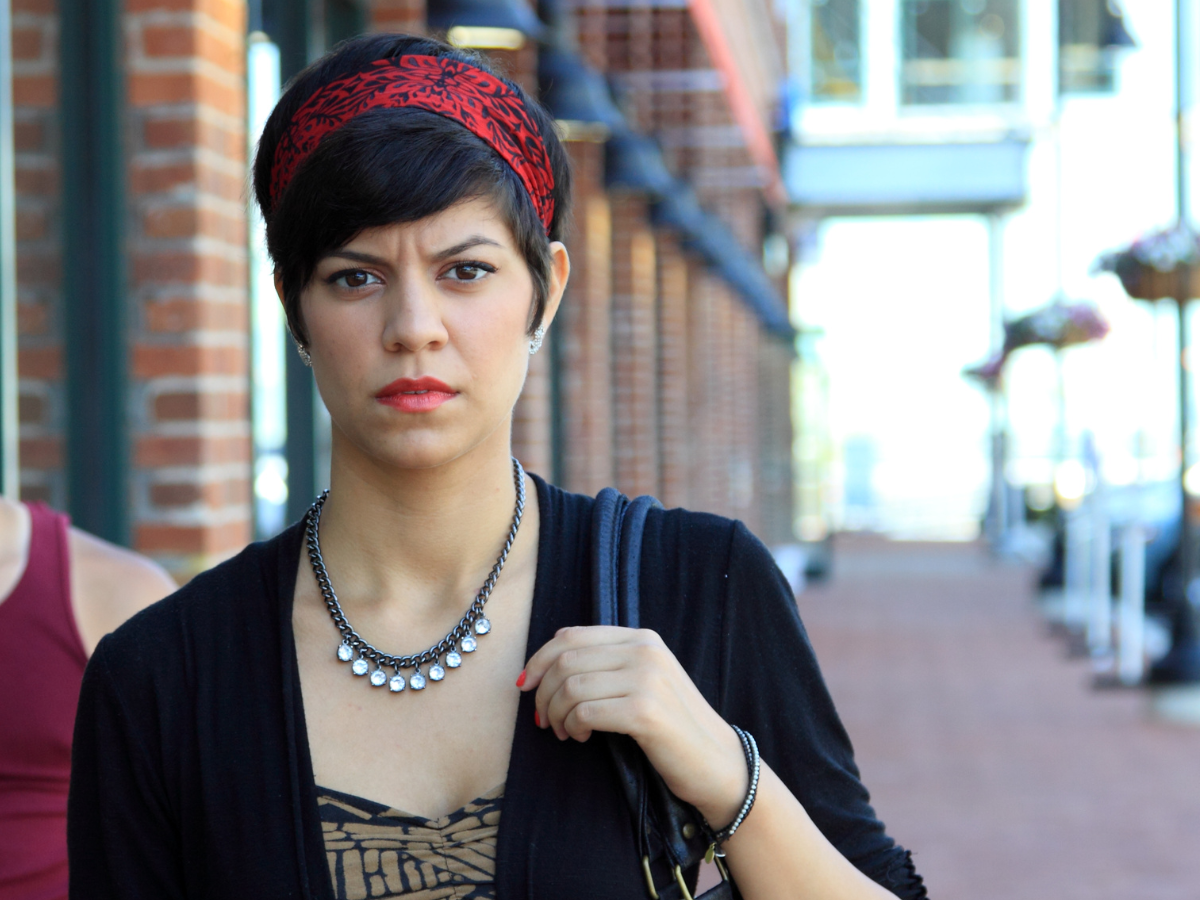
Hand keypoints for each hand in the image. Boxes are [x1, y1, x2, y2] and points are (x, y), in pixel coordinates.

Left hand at [519, 625, 747, 827]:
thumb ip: (608, 664)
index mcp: (641, 638)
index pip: (572, 635)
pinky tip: (580, 737)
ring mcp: (647, 679)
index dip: (540, 659)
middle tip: (542, 719)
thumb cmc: (673, 726)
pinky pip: (585, 712)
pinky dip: (573, 726)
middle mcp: (644, 651)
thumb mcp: (645, 681)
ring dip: (555, 713)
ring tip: (563, 731)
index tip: (526, 685)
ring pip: (571, 686)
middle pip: (566, 660)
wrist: (717, 761)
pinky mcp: (645, 711)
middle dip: (542, 692)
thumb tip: (550, 662)